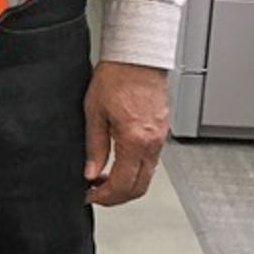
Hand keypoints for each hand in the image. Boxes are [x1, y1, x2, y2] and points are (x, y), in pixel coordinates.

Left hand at [82, 60, 168, 206]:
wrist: (138, 56)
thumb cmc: (117, 76)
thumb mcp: (94, 112)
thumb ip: (94, 146)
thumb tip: (90, 172)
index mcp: (135, 140)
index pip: (122, 184)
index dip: (105, 197)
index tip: (91, 196)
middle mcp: (152, 142)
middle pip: (139, 187)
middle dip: (117, 197)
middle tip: (97, 194)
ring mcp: (160, 137)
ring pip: (147, 176)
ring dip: (127, 184)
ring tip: (105, 179)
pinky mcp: (162, 131)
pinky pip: (152, 161)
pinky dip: (136, 170)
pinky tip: (121, 163)